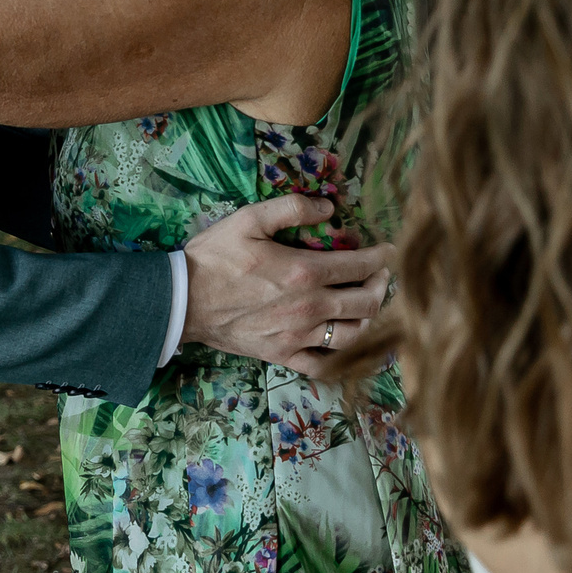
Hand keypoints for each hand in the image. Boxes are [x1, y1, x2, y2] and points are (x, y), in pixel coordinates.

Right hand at [181, 196, 387, 378]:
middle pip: (365, 303)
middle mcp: (309, 308)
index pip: (359, 266)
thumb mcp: (249, 218)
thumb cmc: (215, 257)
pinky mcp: (283, 355)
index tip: (388, 251)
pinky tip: (346, 346)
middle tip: (381, 275)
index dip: (380, 257)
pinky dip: (342, 358)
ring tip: (368, 305)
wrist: (183, 301)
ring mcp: (298, 336)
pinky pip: (323, 365)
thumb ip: (292, 208)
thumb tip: (329, 207)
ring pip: (353, 335)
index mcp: (304, 272)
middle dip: (382, 286)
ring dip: (370, 320)